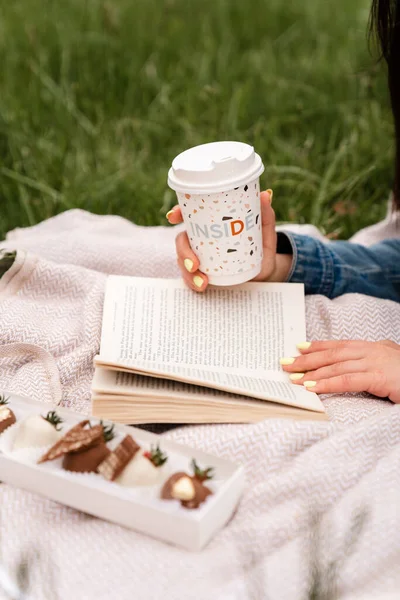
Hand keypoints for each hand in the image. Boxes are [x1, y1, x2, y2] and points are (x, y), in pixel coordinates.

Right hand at [166, 190, 292, 291]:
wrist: (263, 273)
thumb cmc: (260, 248)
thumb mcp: (264, 233)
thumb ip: (264, 216)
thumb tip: (265, 196)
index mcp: (211, 225)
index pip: (189, 215)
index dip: (178, 212)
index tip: (173, 216)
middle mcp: (201, 240)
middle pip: (181, 241)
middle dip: (183, 252)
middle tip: (194, 264)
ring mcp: (199, 257)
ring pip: (182, 261)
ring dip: (188, 272)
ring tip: (202, 281)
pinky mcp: (202, 274)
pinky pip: (190, 278)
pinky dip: (193, 283)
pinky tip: (202, 286)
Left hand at [281, 340, 399, 402]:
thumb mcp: (393, 362)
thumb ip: (377, 360)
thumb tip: (362, 361)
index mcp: (374, 347)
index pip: (340, 345)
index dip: (318, 346)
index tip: (299, 348)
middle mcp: (372, 350)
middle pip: (333, 354)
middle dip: (307, 359)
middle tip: (285, 363)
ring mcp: (376, 362)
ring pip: (336, 366)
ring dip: (312, 373)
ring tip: (293, 378)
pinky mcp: (380, 377)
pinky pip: (347, 380)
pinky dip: (327, 384)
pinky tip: (312, 388)